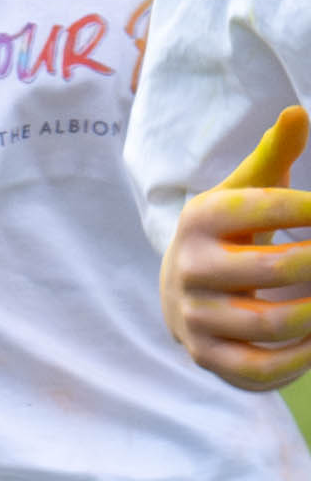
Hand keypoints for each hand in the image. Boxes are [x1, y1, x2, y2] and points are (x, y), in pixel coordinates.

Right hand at [173, 175, 310, 392]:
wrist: (181, 288)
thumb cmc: (233, 231)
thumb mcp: (247, 189)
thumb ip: (275, 154)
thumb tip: (297, 113)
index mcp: (201, 218)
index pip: (268, 208)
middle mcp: (190, 267)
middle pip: (276, 269)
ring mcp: (195, 315)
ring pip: (271, 323)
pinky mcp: (205, 355)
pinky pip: (257, 367)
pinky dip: (299, 359)